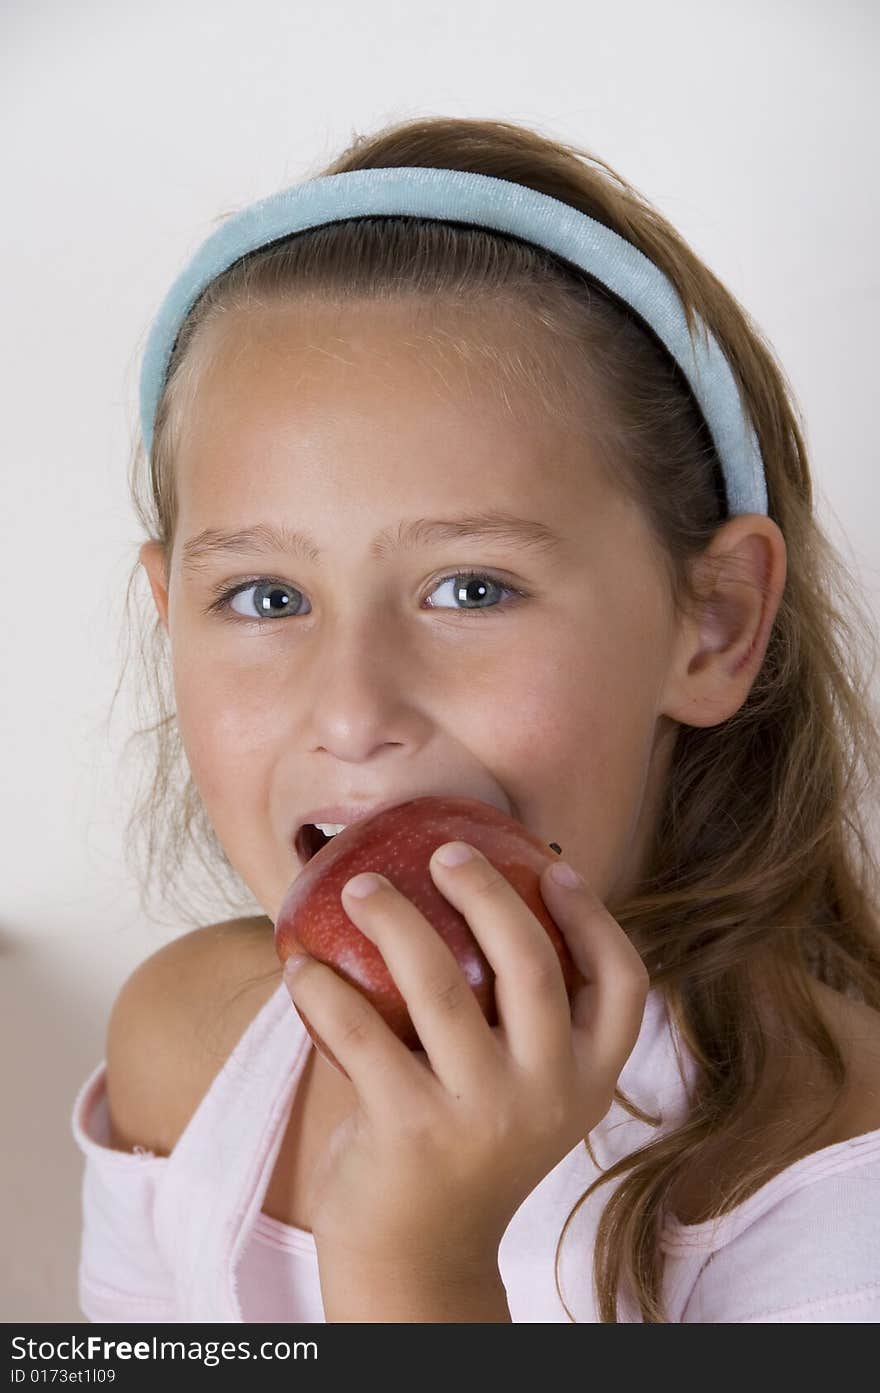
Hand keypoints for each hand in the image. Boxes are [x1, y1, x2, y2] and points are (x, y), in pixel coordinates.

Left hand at [282, 842, 649, 1274]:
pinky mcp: (411, 1131)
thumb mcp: (521, 1094)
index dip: (595, 918)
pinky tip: (302, 964)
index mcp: (587, 1080)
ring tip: (362, 887)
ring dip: (396, 920)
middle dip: (488, 891)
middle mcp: (548, 1095)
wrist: (417, 1259)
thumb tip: (488, 900)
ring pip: (443, 987)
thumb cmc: (464, 1146)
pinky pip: (361, 1034)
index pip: (623, 986)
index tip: (554, 868)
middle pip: (533, 965)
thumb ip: (523, 1023)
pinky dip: (324, 990)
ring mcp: (483, 1115)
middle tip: (445, 852)